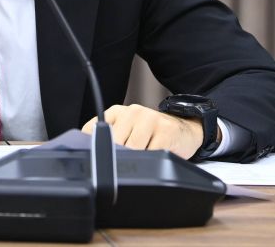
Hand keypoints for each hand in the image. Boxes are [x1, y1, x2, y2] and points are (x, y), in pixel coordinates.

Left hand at [81, 103, 214, 159]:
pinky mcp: (165, 132)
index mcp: (117, 112)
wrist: (185, 128)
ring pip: (133, 150)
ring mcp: (149, 120)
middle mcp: (132, 112)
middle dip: (118, 158)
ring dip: (138, 160)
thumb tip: (90, 156)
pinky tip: (155, 155)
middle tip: (126, 163)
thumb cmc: (152, 133)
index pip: (94, 130)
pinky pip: (151, 155)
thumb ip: (110, 140)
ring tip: (144, 156)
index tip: (95, 160)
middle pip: (114, 144)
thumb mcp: (127, 131)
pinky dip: (152, 161)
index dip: (93, 148)